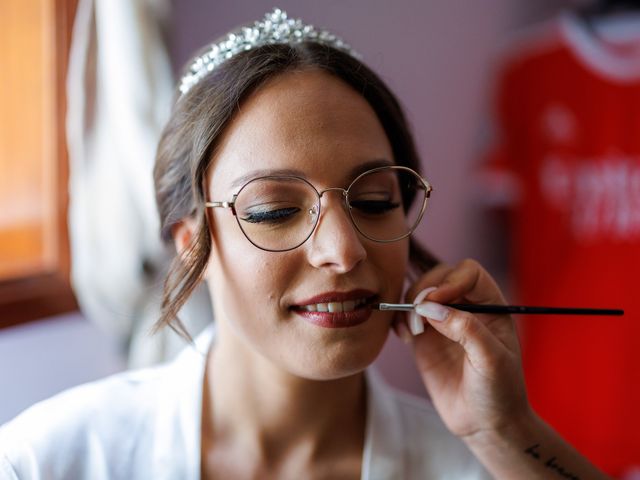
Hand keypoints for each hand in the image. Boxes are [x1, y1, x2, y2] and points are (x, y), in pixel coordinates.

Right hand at [395, 259, 530, 440]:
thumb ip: (466, 329)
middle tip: (417, 314)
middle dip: (424, 290)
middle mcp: (466, 308)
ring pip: (419, 293)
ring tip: (411, 330)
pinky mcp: (424, 338)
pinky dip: (398, 319)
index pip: (469, 273)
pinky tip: (404, 337)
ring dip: (408, 304)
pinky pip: (405, 316)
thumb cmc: (499, 392)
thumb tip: (430, 307)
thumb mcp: (491, 361)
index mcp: (491, 306)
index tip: (436, 301)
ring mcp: (443, 322)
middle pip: (440, 276)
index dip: (451, 280)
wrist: (484, 424)